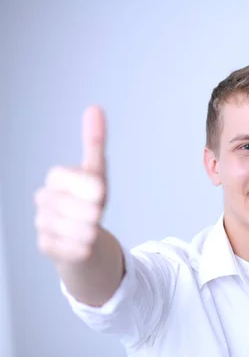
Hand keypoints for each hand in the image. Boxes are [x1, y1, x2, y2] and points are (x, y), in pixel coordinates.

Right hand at [34, 105, 107, 262]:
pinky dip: (86, 247)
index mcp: (56, 178)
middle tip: (96, 214)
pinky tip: (83, 243)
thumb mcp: (97, 172)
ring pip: (79, 229)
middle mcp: (43, 199)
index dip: (89, 187)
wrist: (83, 238)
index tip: (100, 194)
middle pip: (78, 207)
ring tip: (89, 228)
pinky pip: (76, 248)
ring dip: (92, 231)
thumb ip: (95, 142)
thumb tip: (95, 108)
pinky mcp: (46, 247)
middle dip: (95, 212)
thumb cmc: (90, 201)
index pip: (68, 177)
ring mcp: (41, 223)